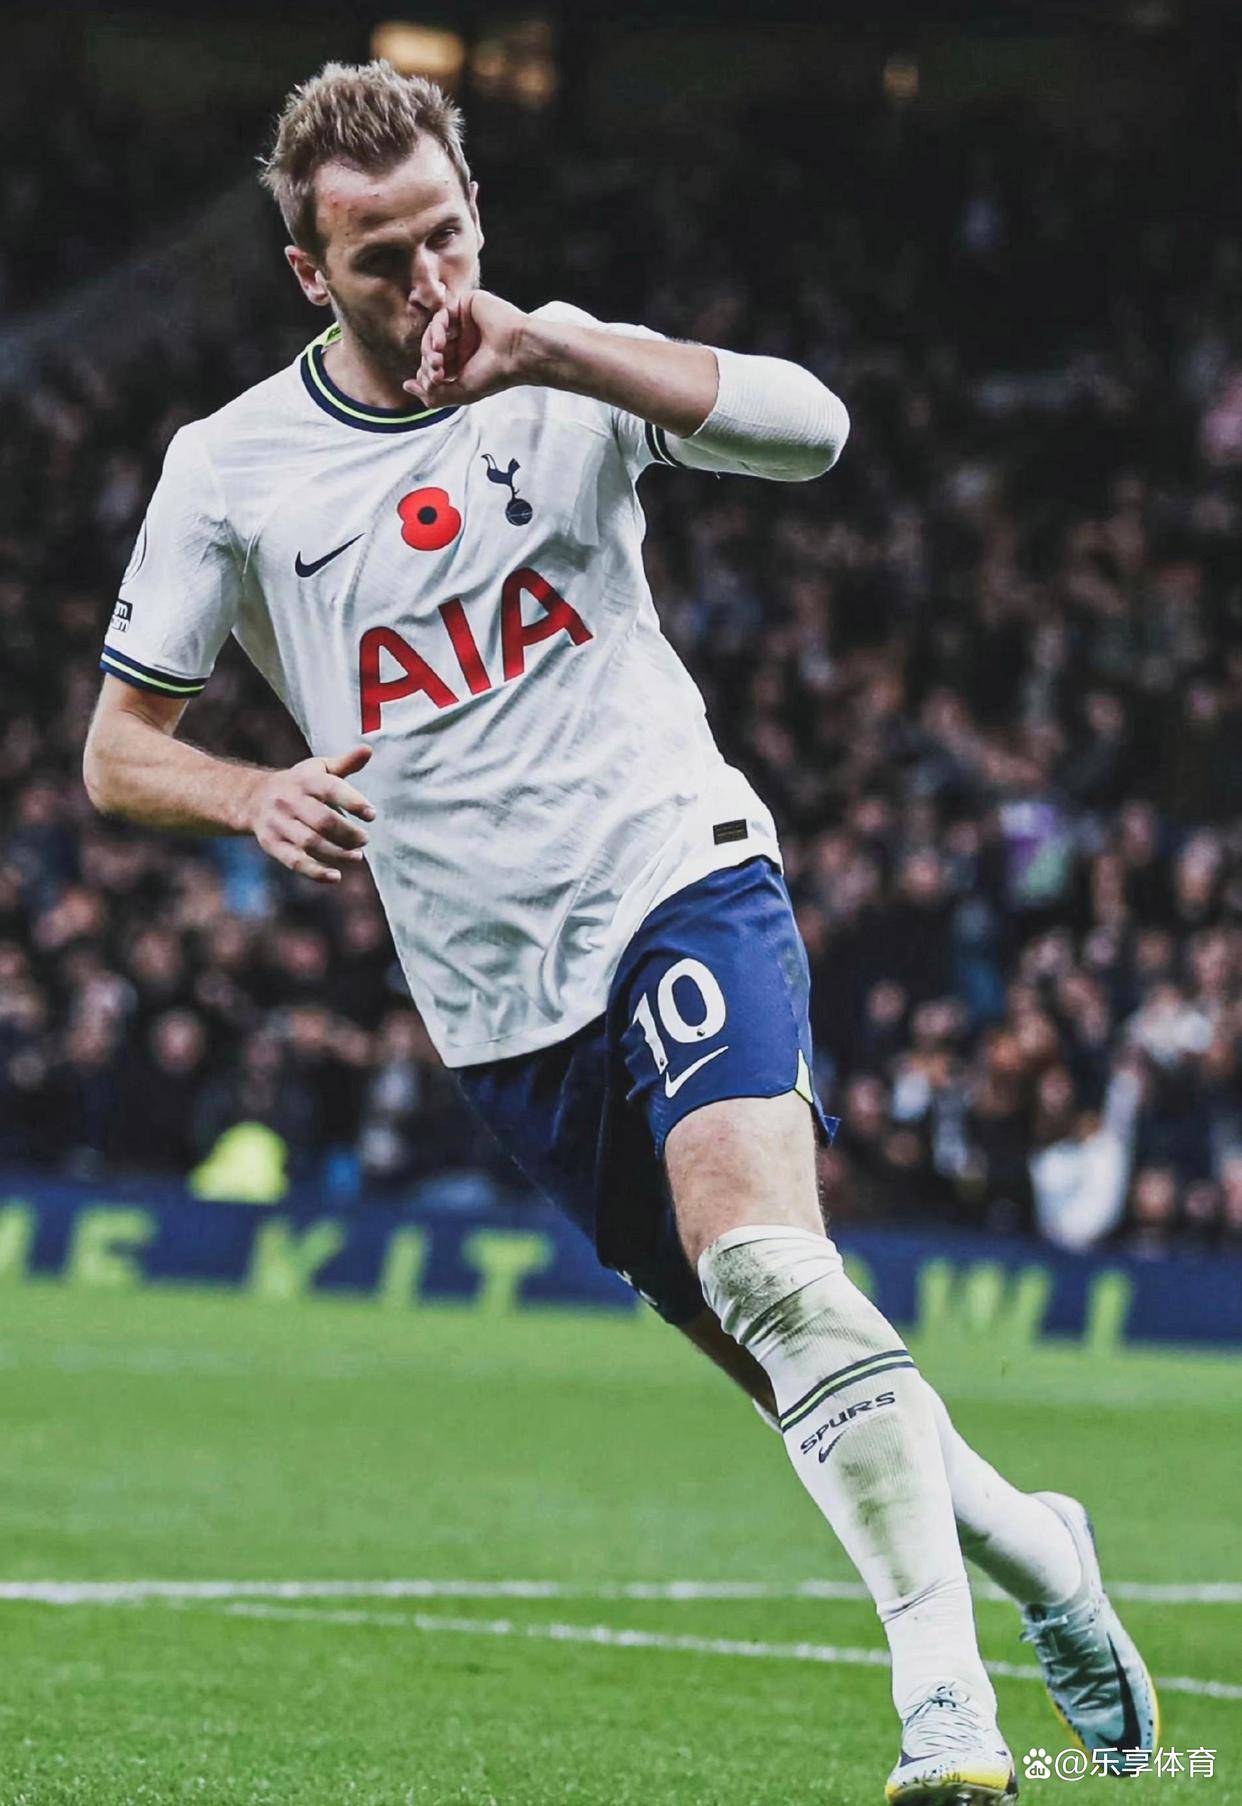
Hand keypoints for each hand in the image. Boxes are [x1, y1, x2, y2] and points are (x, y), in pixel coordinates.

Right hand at [247, 745, 375, 884]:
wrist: (253, 798)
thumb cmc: (298, 784)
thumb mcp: (318, 769)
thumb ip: (345, 763)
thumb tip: (368, 750)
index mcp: (304, 780)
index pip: (331, 790)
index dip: (354, 802)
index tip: (372, 815)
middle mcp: (289, 801)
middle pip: (322, 821)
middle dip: (348, 833)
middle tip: (364, 840)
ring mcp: (278, 824)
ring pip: (310, 843)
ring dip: (337, 853)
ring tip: (357, 856)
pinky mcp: (272, 844)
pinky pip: (294, 861)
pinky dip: (316, 872)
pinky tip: (336, 877)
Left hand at [404, 290, 528, 407]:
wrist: (517, 354)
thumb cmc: (494, 375)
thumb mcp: (461, 392)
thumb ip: (433, 394)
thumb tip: (406, 387)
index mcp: (463, 363)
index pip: (432, 367)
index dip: (427, 376)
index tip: (434, 383)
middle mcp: (462, 342)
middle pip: (429, 350)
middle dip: (427, 363)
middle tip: (436, 373)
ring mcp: (463, 324)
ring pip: (432, 333)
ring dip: (429, 349)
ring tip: (438, 360)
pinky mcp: (465, 305)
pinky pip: (440, 315)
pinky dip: (435, 330)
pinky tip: (440, 344)